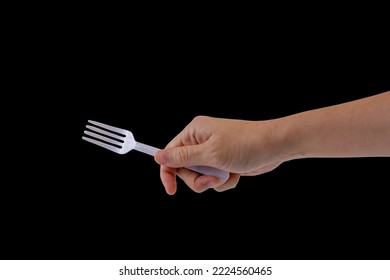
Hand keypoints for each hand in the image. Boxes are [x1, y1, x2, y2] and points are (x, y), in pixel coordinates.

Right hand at [154, 116, 284, 194]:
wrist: (274, 147)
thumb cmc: (245, 144)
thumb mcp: (211, 153)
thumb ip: (183, 157)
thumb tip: (158, 156)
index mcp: (194, 132)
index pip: (170, 153)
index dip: (168, 173)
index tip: (171, 190)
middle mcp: (201, 141)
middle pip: (185, 169)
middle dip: (198, 180)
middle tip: (211, 180)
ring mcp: (213, 152)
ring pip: (200, 177)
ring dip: (213, 182)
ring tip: (226, 175)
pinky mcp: (223, 162)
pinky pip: (214, 179)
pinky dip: (224, 181)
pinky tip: (235, 174)